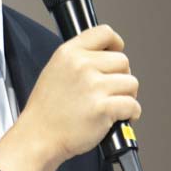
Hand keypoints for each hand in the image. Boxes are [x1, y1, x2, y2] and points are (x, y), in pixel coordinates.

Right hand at [0, 26, 138, 170]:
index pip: (104, 32)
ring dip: (128, 96)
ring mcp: (93, 87)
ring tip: (113, 105)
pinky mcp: (103, 108)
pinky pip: (132, 105)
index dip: (116, 43)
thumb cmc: (47, 110)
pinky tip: (120, 117)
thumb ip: (79, 59)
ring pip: (131, 83)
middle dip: (122, 77)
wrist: (38, 137)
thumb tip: (107, 55)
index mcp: (69, 53)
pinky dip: (131, 113)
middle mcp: (82, 66)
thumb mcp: (55, 70)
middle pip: (123, 61)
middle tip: (112, 91)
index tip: (116, 52)